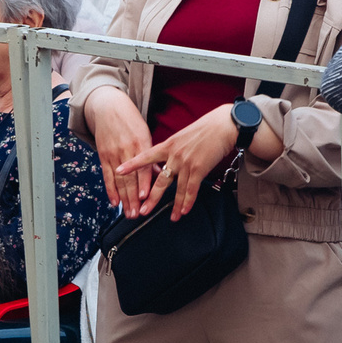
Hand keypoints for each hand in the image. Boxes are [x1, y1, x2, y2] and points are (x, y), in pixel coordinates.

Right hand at [84, 88, 158, 215]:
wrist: (108, 107)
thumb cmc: (130, 121)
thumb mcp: (145, 134)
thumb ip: (152, 154)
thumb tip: (162, 173)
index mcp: (141, 143)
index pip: (144, 167)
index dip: (144, 183)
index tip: (145, 197)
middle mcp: (126, 149)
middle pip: (130, 178)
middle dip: (134, 198)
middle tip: (138, 214)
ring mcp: (113, 153)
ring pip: (119, 180)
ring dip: (124, 199)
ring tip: (129, 213)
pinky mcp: (103, 155)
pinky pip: (107, 176)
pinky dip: (110, 190)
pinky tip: (114, 202)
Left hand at [112, 102, 240, 219]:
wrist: (223, 125)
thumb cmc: (206, 129)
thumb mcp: (183, 136)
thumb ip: (174, 149)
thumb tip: (169, 159)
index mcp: (168, 145)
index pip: (145, 156)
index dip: (132, 165)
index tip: (118, 171)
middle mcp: (174, 155)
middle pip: (159, 181)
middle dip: (151, 198)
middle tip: (142, 210)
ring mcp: (185, 163)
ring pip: (176, 189)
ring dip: (174, 205)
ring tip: (172, 217)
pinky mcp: (198, 168)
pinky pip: (191, 189)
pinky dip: (188, 201)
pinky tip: (185, 211)